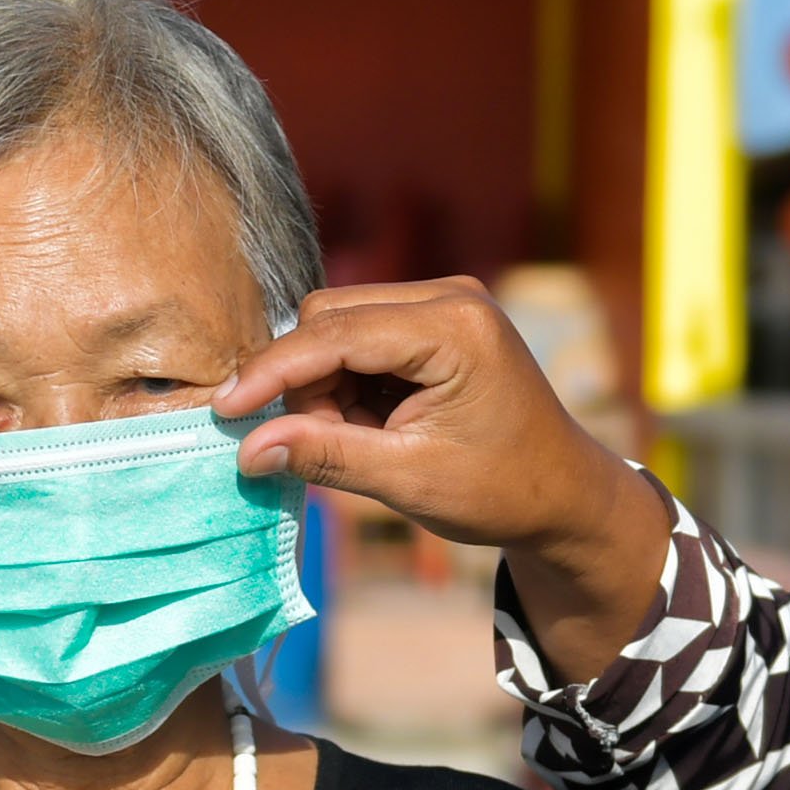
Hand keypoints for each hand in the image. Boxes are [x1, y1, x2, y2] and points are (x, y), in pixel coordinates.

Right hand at [218, 280, 673, 681]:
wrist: (564, 493)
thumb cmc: (500, 492)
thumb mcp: (408, 480)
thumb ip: (326, 456)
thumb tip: (247, 449)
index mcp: (453, 328)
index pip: (334, 332)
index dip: (271, 371)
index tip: (224, 410)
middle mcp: (450, 297)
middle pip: (329, 317)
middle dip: (304, 383)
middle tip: (320, 446)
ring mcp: (445, 303)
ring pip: (339, 326)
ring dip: (325, 385)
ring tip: (357, 442)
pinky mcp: (438, 319)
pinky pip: (362, 335)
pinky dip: (348, 382)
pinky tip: (371, 424)